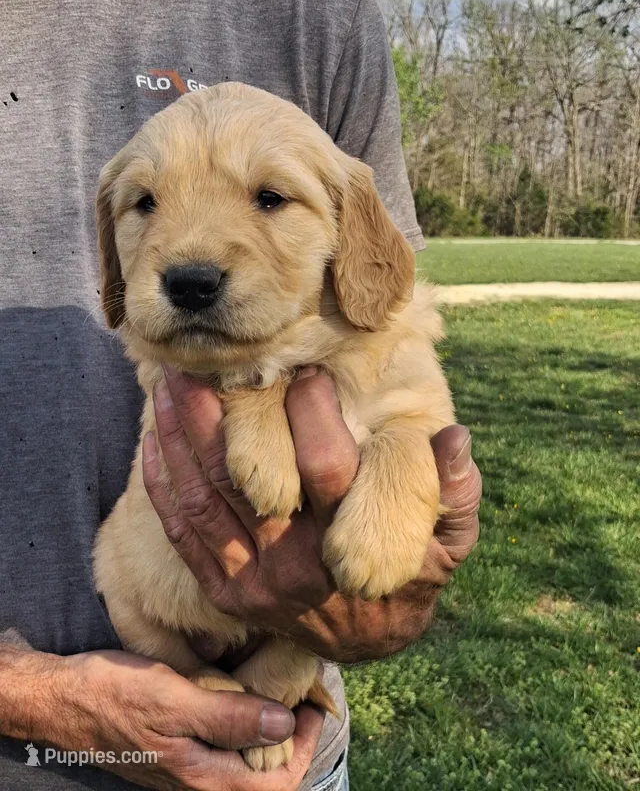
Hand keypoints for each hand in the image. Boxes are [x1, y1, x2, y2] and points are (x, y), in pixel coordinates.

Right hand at [0, 644, 322, 789]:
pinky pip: (223, 746)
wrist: (64, 698)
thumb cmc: (114, 696)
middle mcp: (198, 779)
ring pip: (244, 760)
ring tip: (279, 689)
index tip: (310, 706)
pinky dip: (243, 723)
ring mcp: (187, 765)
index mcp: (202, 776)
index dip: (303, 749)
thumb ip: (227, 717)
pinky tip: (243, 691)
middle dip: (291, 738)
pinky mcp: (177, 749)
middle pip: (264, 775)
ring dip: (268, 729)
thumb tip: (282, 724)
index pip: (276, 784)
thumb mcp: (174, 701)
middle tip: (300, 694)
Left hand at [144, 368, 479, 663]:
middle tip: (204, 360)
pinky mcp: (225, 593)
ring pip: (206, 498)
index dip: (310, 408)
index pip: (326, 464)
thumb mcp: (449, 541)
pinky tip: (154, 442)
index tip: (301, 365)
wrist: (368, 641)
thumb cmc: (410, 575)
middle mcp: (297, 562)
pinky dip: (164, 487)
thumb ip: (456, 491)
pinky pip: (184, 535)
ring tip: (167, 385)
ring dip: (181, 438)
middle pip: (249, 476)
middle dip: (223, 413)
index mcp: (350, 540)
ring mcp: (254, 582)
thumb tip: (454, 435)